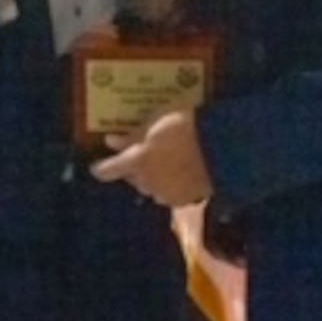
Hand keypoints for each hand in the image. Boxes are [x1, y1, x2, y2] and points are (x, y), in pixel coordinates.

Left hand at [90, 109, 213, 206]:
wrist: (224, 146)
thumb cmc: (187, 125)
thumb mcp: (157, 119)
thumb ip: (134, 134)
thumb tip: (111, 141)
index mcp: (137, 161)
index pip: (108, 170)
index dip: (101, 168)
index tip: (96, 166)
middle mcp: (148, 182)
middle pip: (133, 179)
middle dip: (134, 169)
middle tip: (144, 155)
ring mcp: (168, 194)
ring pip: (152, 188)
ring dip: (153, 178)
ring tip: (166, 164)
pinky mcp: (186, 200)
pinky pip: (171, 194)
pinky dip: (171, 185)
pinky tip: (181, 174)